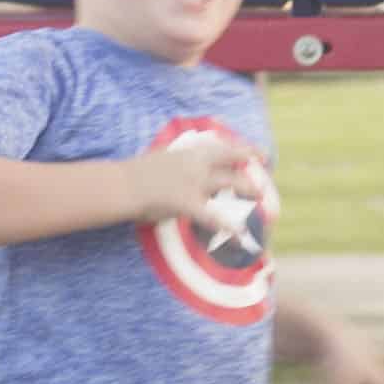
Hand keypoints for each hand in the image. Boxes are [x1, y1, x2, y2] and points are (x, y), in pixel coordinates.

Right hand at [132, 125, 268, 229]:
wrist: (120, 185)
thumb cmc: (134, 176)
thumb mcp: (160, 161)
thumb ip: (178, 165)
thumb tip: (186, 171)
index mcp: (188, 153)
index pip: (222, 146)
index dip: (245, 149)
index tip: (261, 154)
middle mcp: (195, 164)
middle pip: (232, 160)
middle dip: (250, 169)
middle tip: (262, 184)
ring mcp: (193, 182)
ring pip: (230, 182)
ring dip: (248, 189)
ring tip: (261, 198)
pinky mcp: (187, 202)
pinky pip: (212, 217)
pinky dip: (228, 227)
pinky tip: (240, 236)